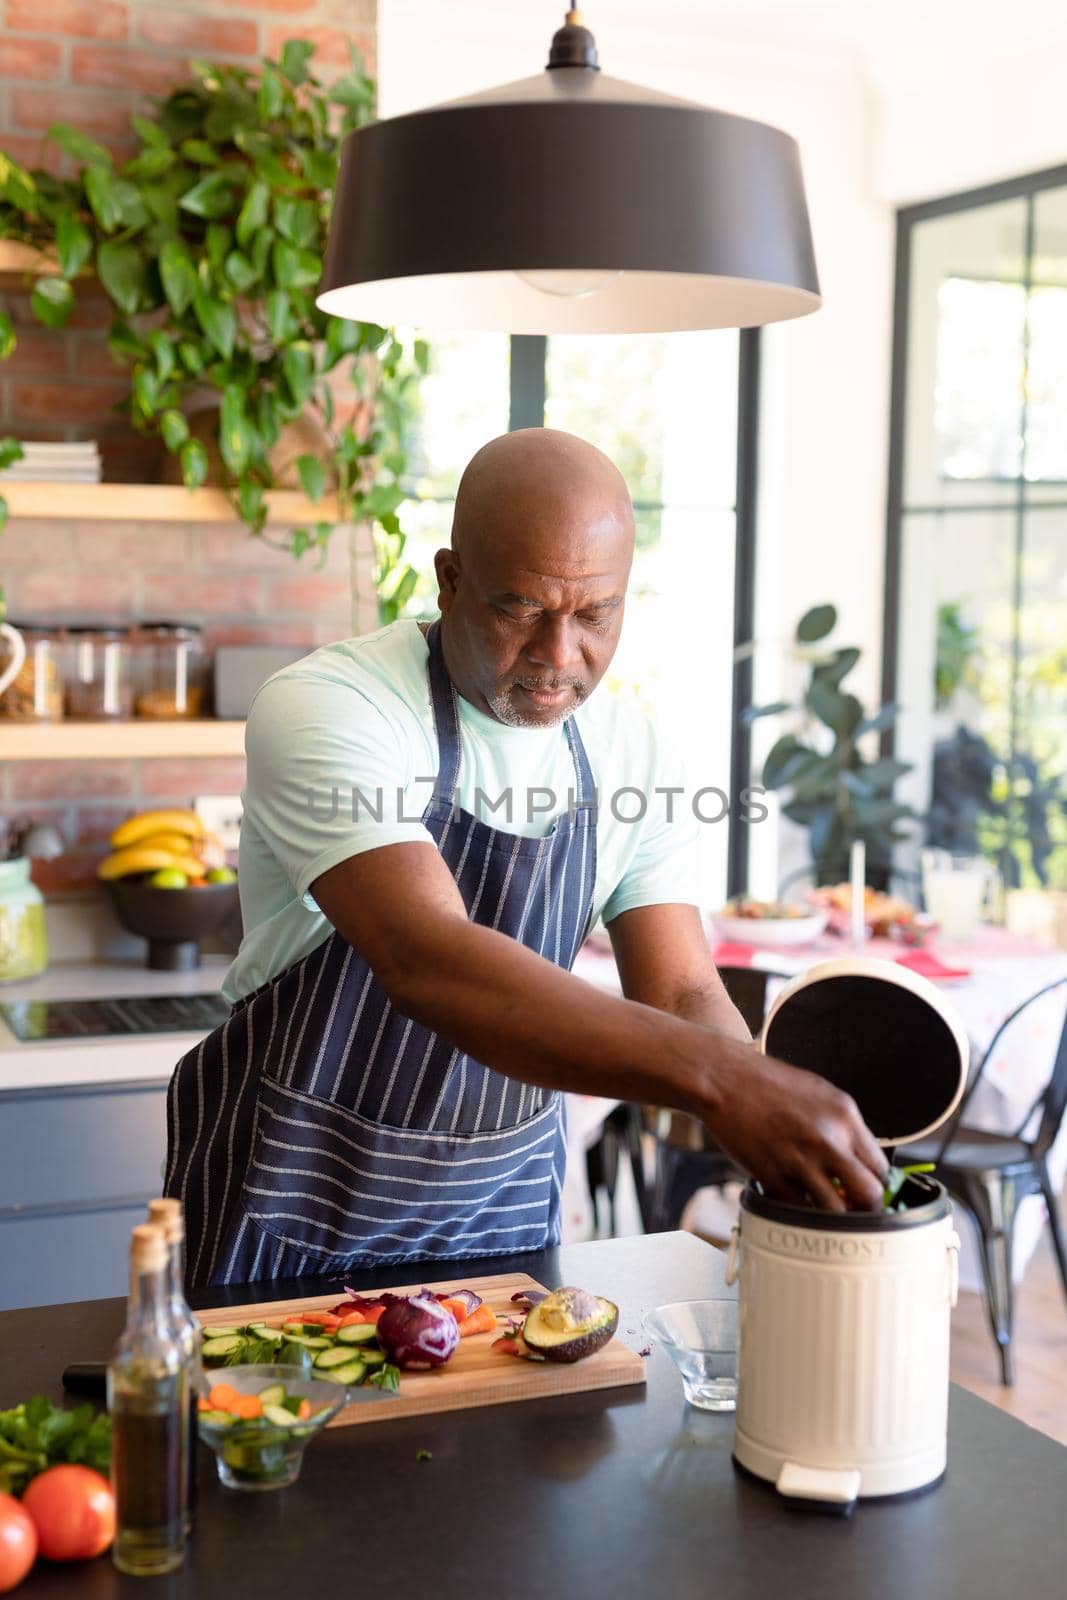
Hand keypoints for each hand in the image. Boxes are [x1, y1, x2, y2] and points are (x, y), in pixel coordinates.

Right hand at [703, 1043, 888, 1211]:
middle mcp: (827, 1139)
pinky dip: (800, 1213)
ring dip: (834, 1217)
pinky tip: (796, 1201)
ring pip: (836, 1212)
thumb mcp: (820, 1093)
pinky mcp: (772, 1175)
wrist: (725, 1080)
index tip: (868, 1191)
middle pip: (869, 1194)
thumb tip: (858, 1157)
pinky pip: (798, 1210)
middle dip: (867, 1209)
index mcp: (844, 1116)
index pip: (880, 1166)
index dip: (877, 1184)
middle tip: (857, 1211)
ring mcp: (800, 1160)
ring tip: (827, 1212)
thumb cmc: (767, 1082)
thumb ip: (842, 1126)